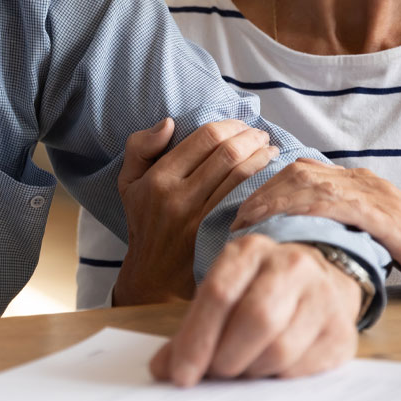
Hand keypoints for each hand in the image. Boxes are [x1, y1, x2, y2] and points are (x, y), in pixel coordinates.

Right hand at [113, 118, 278, 304]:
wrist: (153, 277)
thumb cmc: (145, 221)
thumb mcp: (129, 181)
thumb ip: (140, 146)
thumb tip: (169, 123)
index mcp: (159, 178)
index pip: (204, 137)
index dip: (230, 125)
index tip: (241, 125)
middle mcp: (178, 198)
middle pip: (227, 154)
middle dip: (250, 138)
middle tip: (262, 135)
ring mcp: (199, 220)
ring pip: (240, 177)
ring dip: (262, 158)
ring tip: (271, 151)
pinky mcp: (216, 237)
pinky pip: (245, 202)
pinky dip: (262, 184)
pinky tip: (270, 177)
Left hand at [150, 234, 359, 383]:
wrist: (319, 280)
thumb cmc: (260, 290)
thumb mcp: (224, 294)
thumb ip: (192, 329)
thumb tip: (162, 370)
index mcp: (250, 250)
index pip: (219, 293)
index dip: (197, 339)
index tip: (180, 376)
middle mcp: (290, 264)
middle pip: (255, 319)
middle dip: (227, 358)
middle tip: (216, 374)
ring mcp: (322, 294)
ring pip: (280, 348)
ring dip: (252, 372)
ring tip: (243, 369)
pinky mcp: (341, 329)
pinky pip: (304, 368)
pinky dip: (279, 378)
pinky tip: (271, 370)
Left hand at [232, 158, 400, 297]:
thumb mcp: (368, 230)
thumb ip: (337, 223)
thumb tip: (295, 234)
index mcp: (354, 182)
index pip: (299, 171)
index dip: (265, 186)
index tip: (241, 208)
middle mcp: (358, 180)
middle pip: (297, 171)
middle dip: (260, 190)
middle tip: (235, 216)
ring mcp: (370, 193)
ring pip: (308, 181)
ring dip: (272, 199)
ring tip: (248, 221)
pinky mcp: (380, 213)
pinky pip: (333, 202)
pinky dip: (301, 209)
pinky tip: (282, 222)